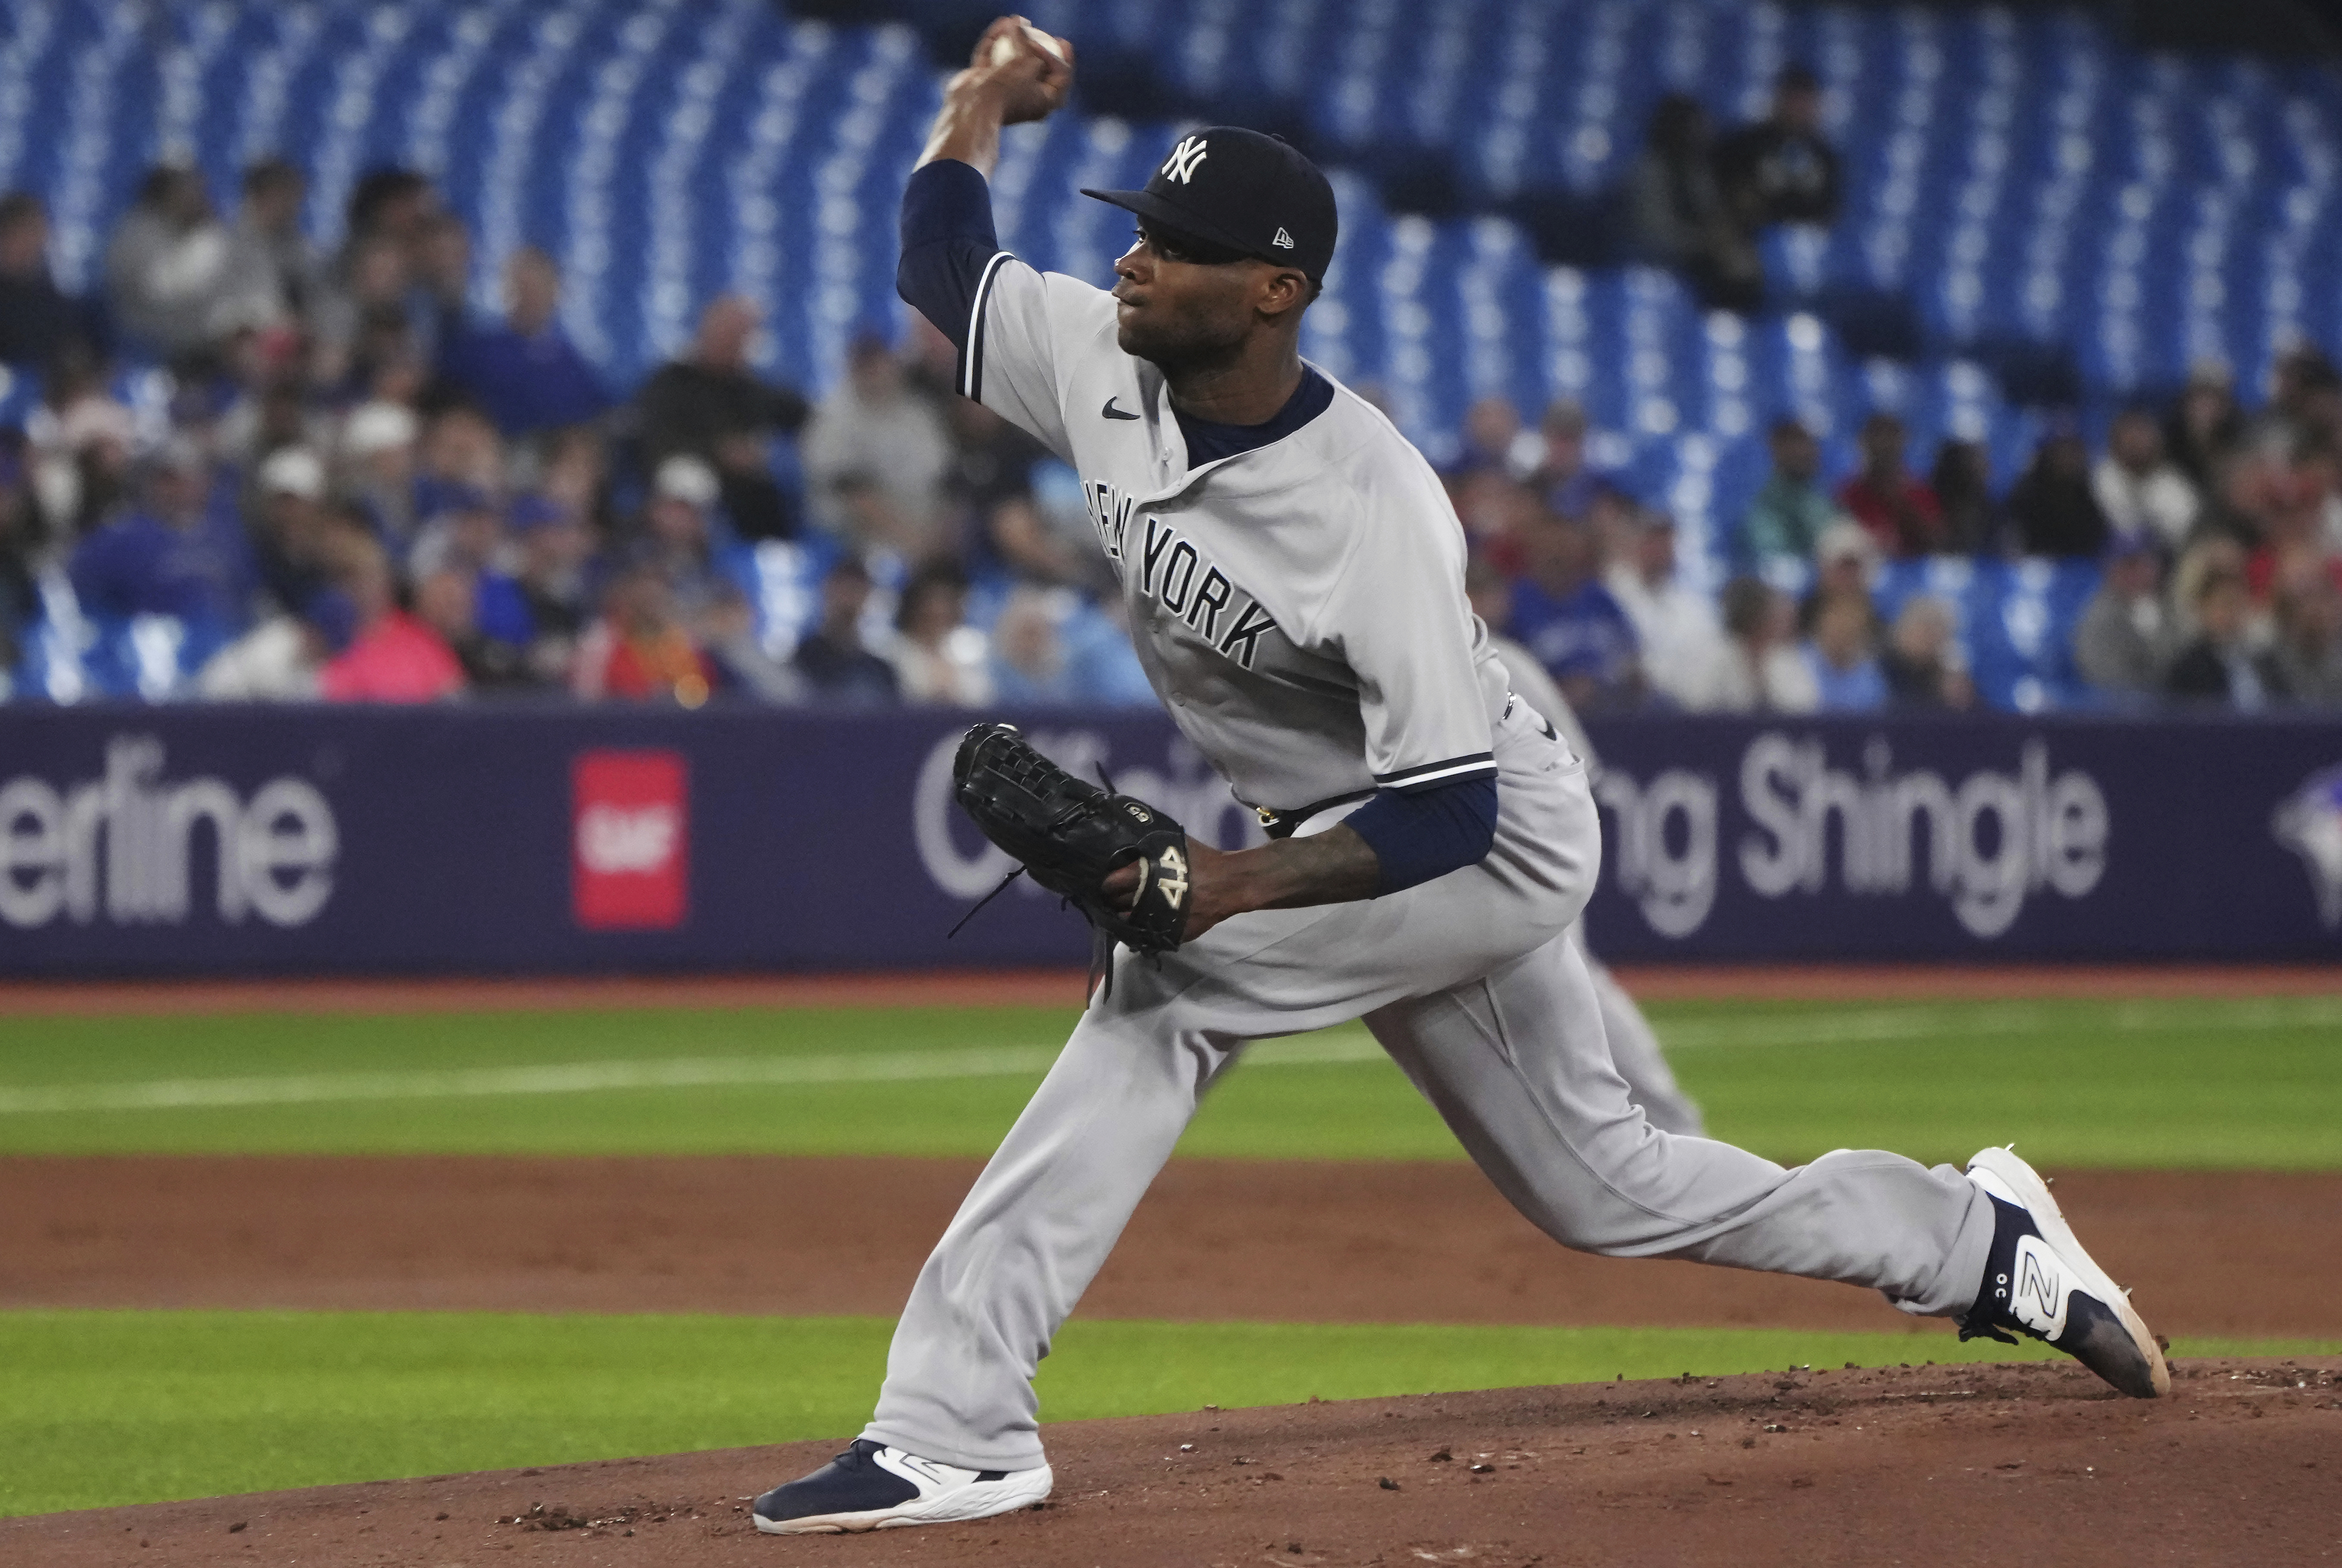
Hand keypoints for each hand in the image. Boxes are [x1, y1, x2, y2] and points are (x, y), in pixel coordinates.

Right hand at [953, 16, 1074, 127]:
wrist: (974, 107)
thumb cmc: (1008, 89)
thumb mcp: (1028, 64)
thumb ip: (1030, 45)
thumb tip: (1022, 24)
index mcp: (1045, 102)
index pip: (1060, 78)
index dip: (1062, 57)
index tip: (1060, 41)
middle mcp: (1026, 98)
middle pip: (1036, 69)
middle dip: (1037, 48)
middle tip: (1043, 33)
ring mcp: (1004, 91)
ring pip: (1012, 61)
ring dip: (1014, 40)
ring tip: (1017, 21)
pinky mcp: (985, 83)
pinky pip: (993, 58)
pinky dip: (997, 42)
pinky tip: (1002, 24)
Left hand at [1104, 838, 1234, 941]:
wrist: (1229, 883)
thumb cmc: (1202, 860)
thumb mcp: (1173, 845)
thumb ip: (1149, 849)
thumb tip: (1131, 848)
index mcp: (1144, 874)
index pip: (1113, 882)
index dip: (1109, 883)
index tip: (1109, 883)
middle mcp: (1146, 899)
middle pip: (1117, 903)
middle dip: (1114, 900)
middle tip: (1116, 897)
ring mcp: (1158, 919)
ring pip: (1129, 922)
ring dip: (1126, 916)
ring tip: (1128, 910)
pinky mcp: (1170, 933)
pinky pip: (1148, 934)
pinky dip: (1143, 928)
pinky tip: (1144, 921)